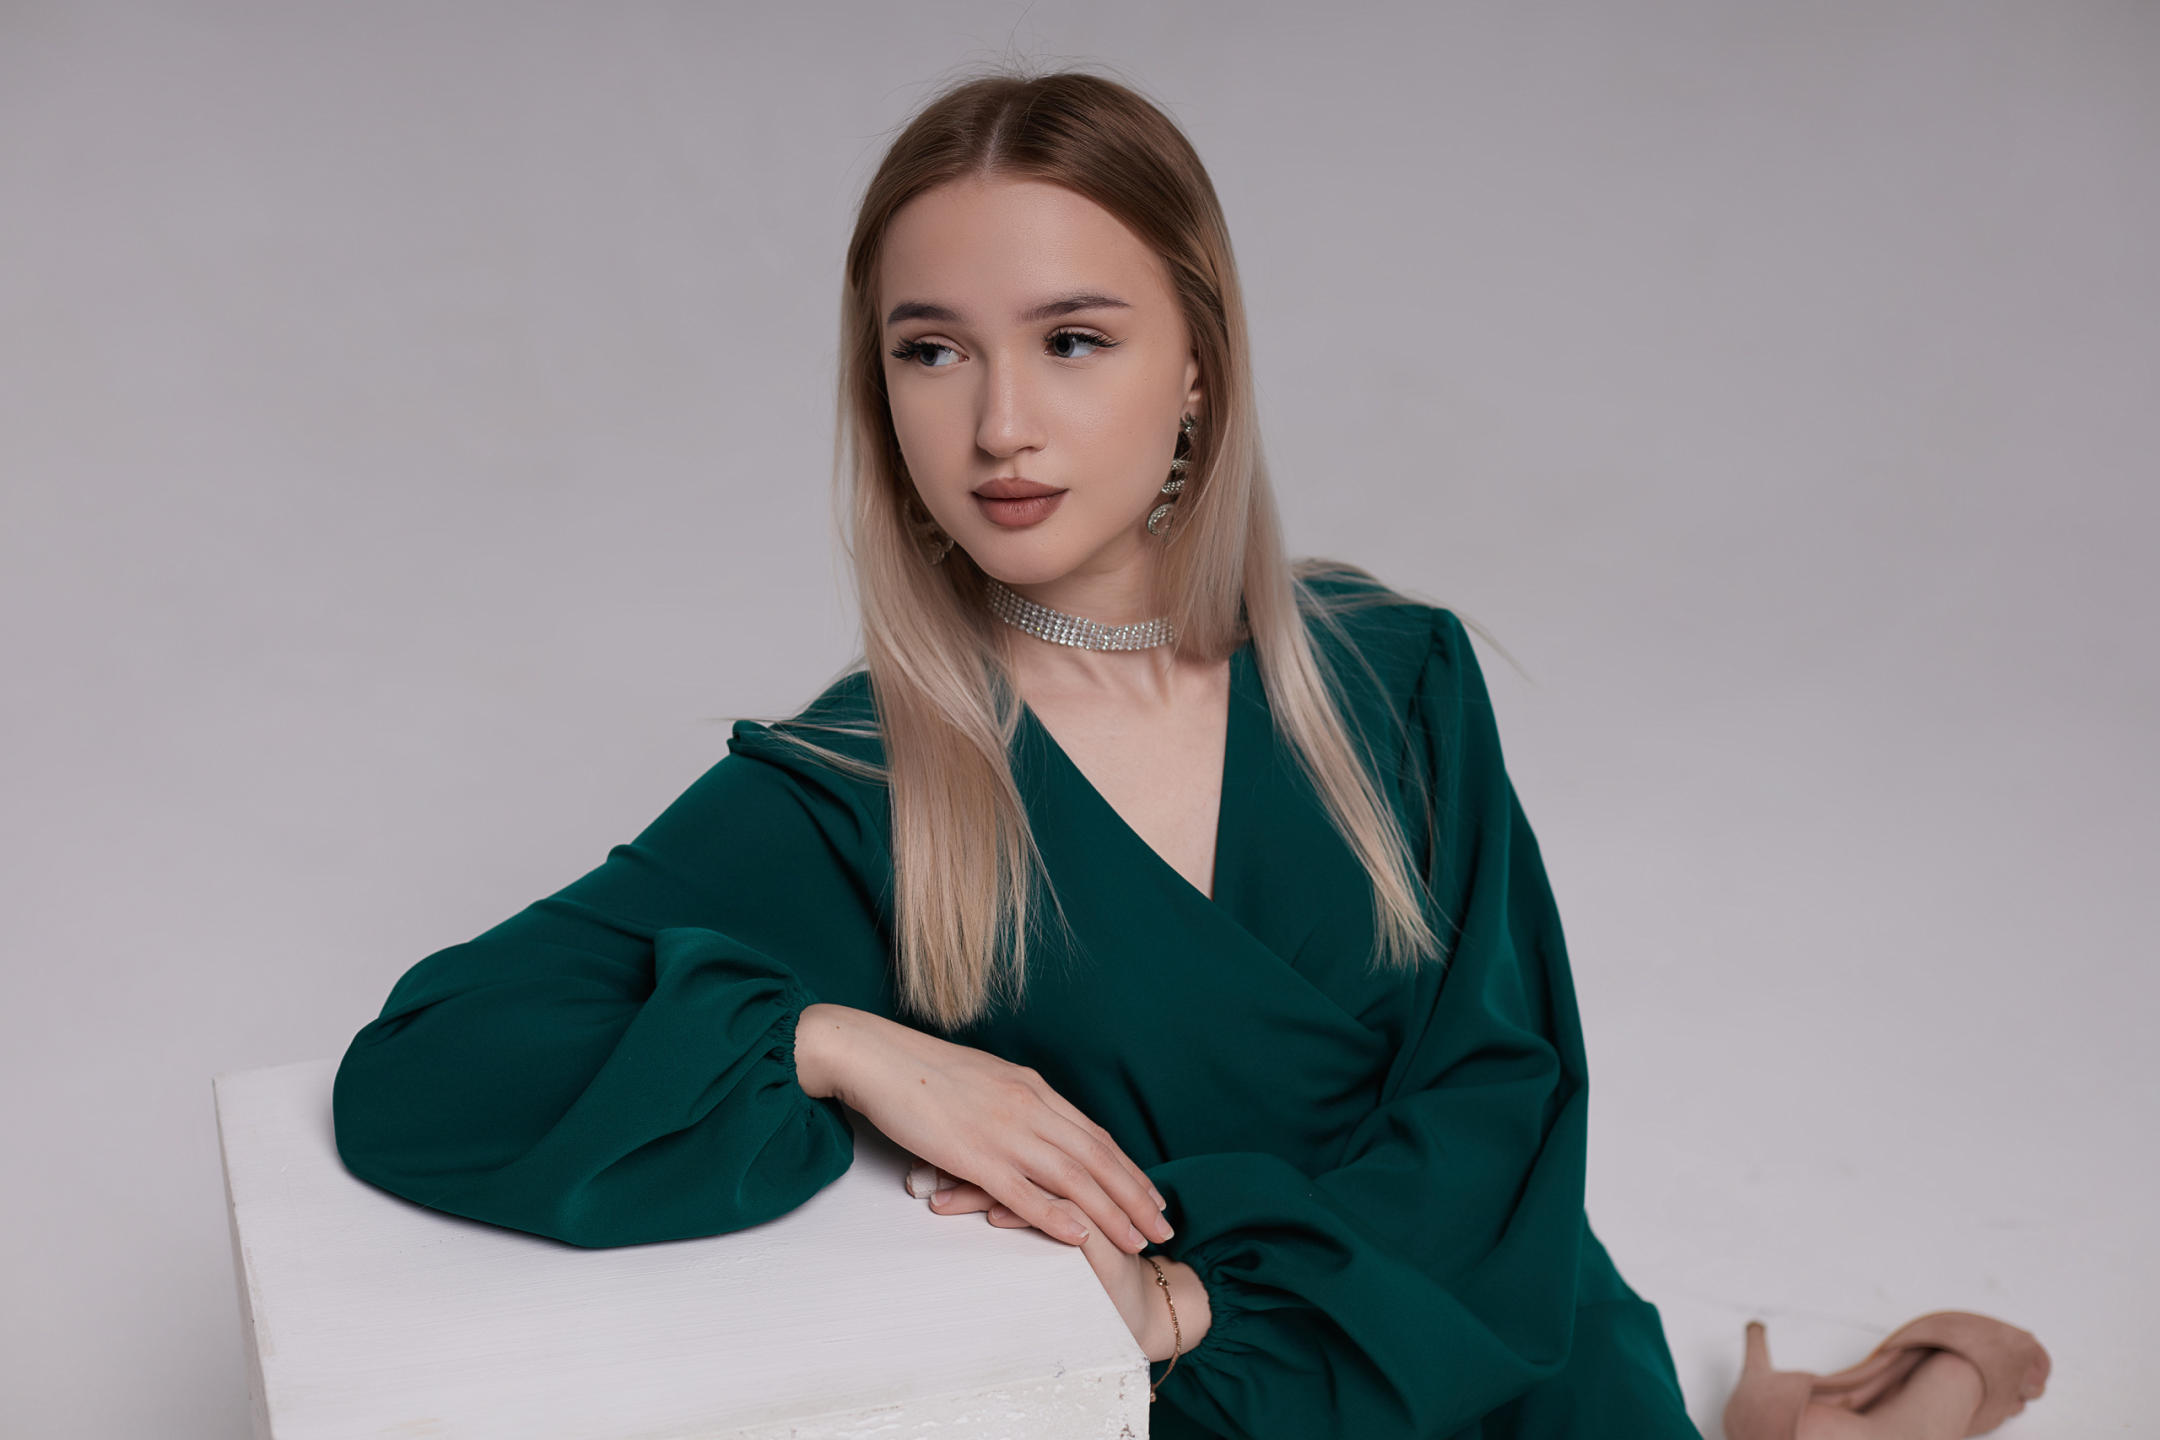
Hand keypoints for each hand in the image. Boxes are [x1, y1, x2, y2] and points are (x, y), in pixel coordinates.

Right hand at [805, 1004, 1173, 1253]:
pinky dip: (1057, 1215)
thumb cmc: (919, 1070)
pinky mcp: (973, 1153)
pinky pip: (1024, 1191)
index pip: (1094, 1134)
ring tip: (1138, 1241)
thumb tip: (1032, 1126)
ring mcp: (1002, 1130)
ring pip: (1073, 1177)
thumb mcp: (982, 1079)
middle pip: (1097, 1157)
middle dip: (1136, 1196)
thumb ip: (1012, 1103)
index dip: (1127, 1168)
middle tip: (1165, 1228)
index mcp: (1030, 1087)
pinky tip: (1082, 1237)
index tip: (1152, 1195)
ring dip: (1112, 1212)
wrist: (875, 1056)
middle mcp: (1027, 1106)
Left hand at [915, 1167, 1210, 1361]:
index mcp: (1073, 1170)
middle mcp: (1083, 1184)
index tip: (928, 1158)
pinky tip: (994, 1216)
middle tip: (923, 1176)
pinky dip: (1023, 1211)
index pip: (1021, 1147)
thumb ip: (1033, 1195)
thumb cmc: (1099, 1270)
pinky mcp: (1102, 1242)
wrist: (1143, 1309)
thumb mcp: (1064, 1229)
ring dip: (983, 1189)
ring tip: (940, 1198)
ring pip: (1034, 1181)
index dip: (973, 1147)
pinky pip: (1057, 1215)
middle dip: (967, 1166)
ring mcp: (1094, 1211)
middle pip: (1023, 1158)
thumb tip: (979, 1186)